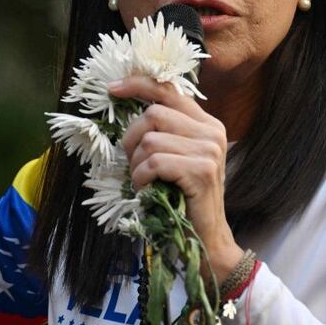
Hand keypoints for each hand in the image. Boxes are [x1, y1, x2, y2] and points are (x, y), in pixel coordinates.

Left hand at [110, 75, 244, 279]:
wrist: (206, 239)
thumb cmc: (183, 198)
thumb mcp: (177, 158)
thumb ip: (165, 132)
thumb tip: (132, 108)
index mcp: (207, 124)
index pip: (170, 90)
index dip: (139, 85)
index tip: (113, 89)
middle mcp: (212, 132)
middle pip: (153, 114)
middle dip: (132, 139)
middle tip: (135, 164)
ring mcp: (209, 150)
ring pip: (150, 140)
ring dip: (137, 164)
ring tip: (145, 181)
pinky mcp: (201, 170)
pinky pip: (153, 162)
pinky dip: (142, 178)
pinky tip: (148, 190)